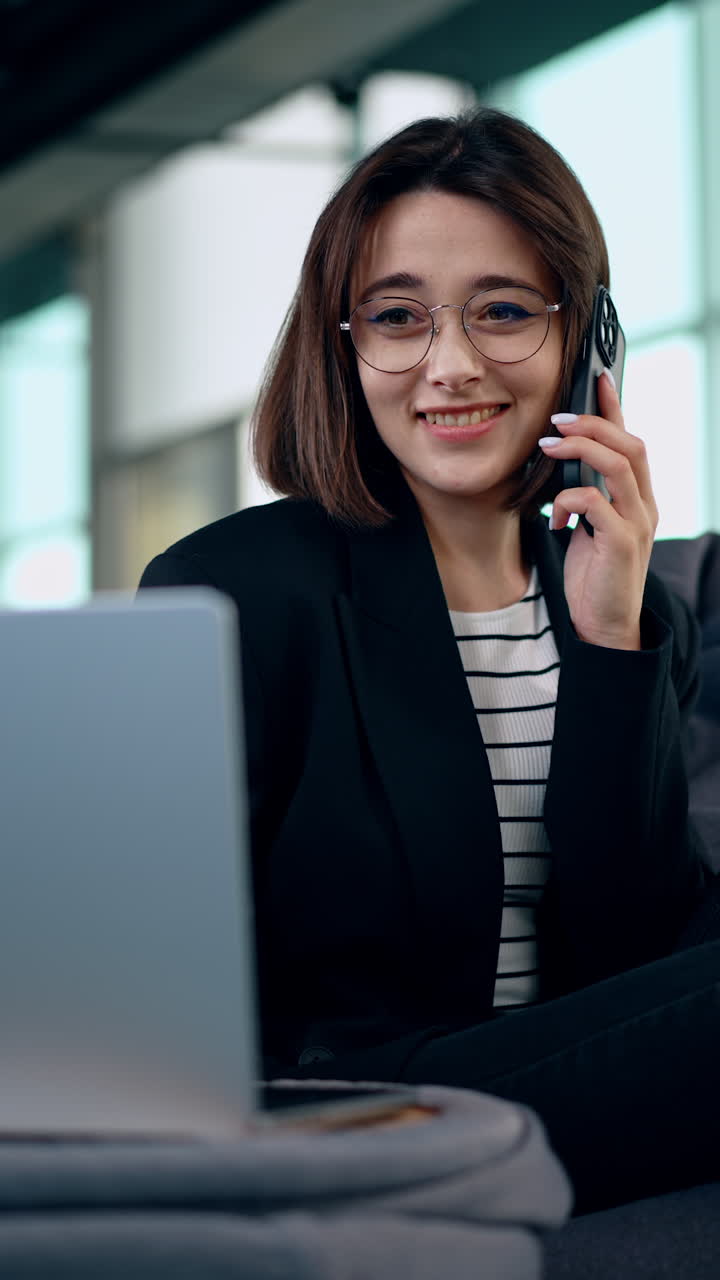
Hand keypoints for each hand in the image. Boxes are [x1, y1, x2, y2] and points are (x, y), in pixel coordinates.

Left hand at [538, 370, 657, 649]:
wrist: (604, 626)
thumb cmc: (594, 576)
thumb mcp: (588, 527)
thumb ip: (583, 496)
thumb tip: (558, 462)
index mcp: (638, 498)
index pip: (631, 441)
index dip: (615, 408)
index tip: (597, 378)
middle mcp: (644, 506)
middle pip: (630, 444)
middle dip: (594, 423)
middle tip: (555, 420)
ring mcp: (637, 523)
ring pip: (619, 465)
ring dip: (581, 448)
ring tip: (548, 447)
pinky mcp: (622, 544)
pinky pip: (597, 503)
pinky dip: (569, 499)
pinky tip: (556, 517)